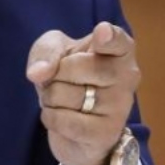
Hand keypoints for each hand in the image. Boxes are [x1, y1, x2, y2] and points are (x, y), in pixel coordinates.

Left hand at [26, 22, 139, 164]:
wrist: (74, 121)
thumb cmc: (69, 75)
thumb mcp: (54, 50)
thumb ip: (46, 51)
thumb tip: (38, 73)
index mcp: (119, 49)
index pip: (118, 40)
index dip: (108, 37)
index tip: (102, 31)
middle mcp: (127, 76)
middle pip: (74, 66)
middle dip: (55, 74)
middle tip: (64, 80)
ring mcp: (120, 106)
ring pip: (64, 95)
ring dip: (51, 97)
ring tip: (64, 100)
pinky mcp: (107, 133)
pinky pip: (64, 121)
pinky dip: (51, 117)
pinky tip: (62, 117)